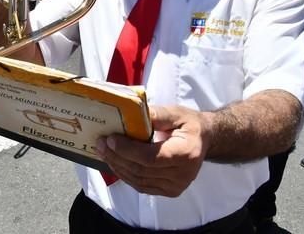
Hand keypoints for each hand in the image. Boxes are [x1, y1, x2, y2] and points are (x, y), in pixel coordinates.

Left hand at [95, 105, 209, 197]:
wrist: (202, 140)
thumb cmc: (188, 124)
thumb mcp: (175, 113)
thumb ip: (155, 114)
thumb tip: (131, 114)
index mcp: (186, 153)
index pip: (151, 157)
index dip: (127, 150)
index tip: (110, 139)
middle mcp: (183, 174)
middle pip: (141, 170)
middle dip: (117, 157)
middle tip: (100, 143)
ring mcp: (176, 186)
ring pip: (139, 180)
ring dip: (117, 166)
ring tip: (103, 152)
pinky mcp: (170, 191)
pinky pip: (142, 186)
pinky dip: (125, 174)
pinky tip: (115, 162)